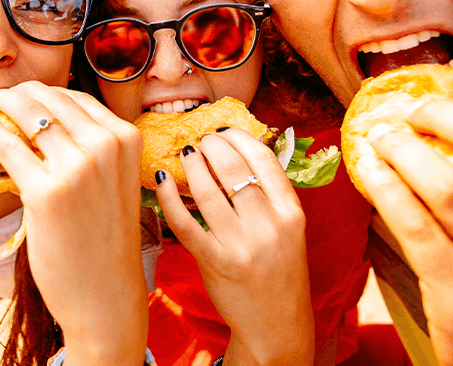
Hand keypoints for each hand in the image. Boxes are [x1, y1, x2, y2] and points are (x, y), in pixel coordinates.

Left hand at [0, 82, 147, 363]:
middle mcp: (105, 146)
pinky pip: (7, 146)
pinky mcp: (46, 192)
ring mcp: (77, 168)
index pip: (76, 98)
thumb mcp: (110, 183)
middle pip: (49, 99)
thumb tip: (41, 120)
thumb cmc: (103, 242)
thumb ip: (88, 149)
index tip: (21, 93)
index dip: (42, 92)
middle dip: (18, 92)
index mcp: (126, 138)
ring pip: (28, 114)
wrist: (105, 297)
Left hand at [156, 130, 313, 365]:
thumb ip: (269, 195)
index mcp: (291, 211)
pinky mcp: (215, 262)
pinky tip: (161, 181)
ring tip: (184, 156)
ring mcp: (242, 245)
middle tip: (198, 142)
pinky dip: (168, 197)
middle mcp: (270, 225)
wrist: (276, 323)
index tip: (222, 130)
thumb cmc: (278, 271)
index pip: (263, 158)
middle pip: (233, 167)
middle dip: (210, 146)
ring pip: (207, 190)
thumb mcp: (288, 230)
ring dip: (190, 165)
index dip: (238, 137)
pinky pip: (185, 221)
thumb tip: (236, 152)